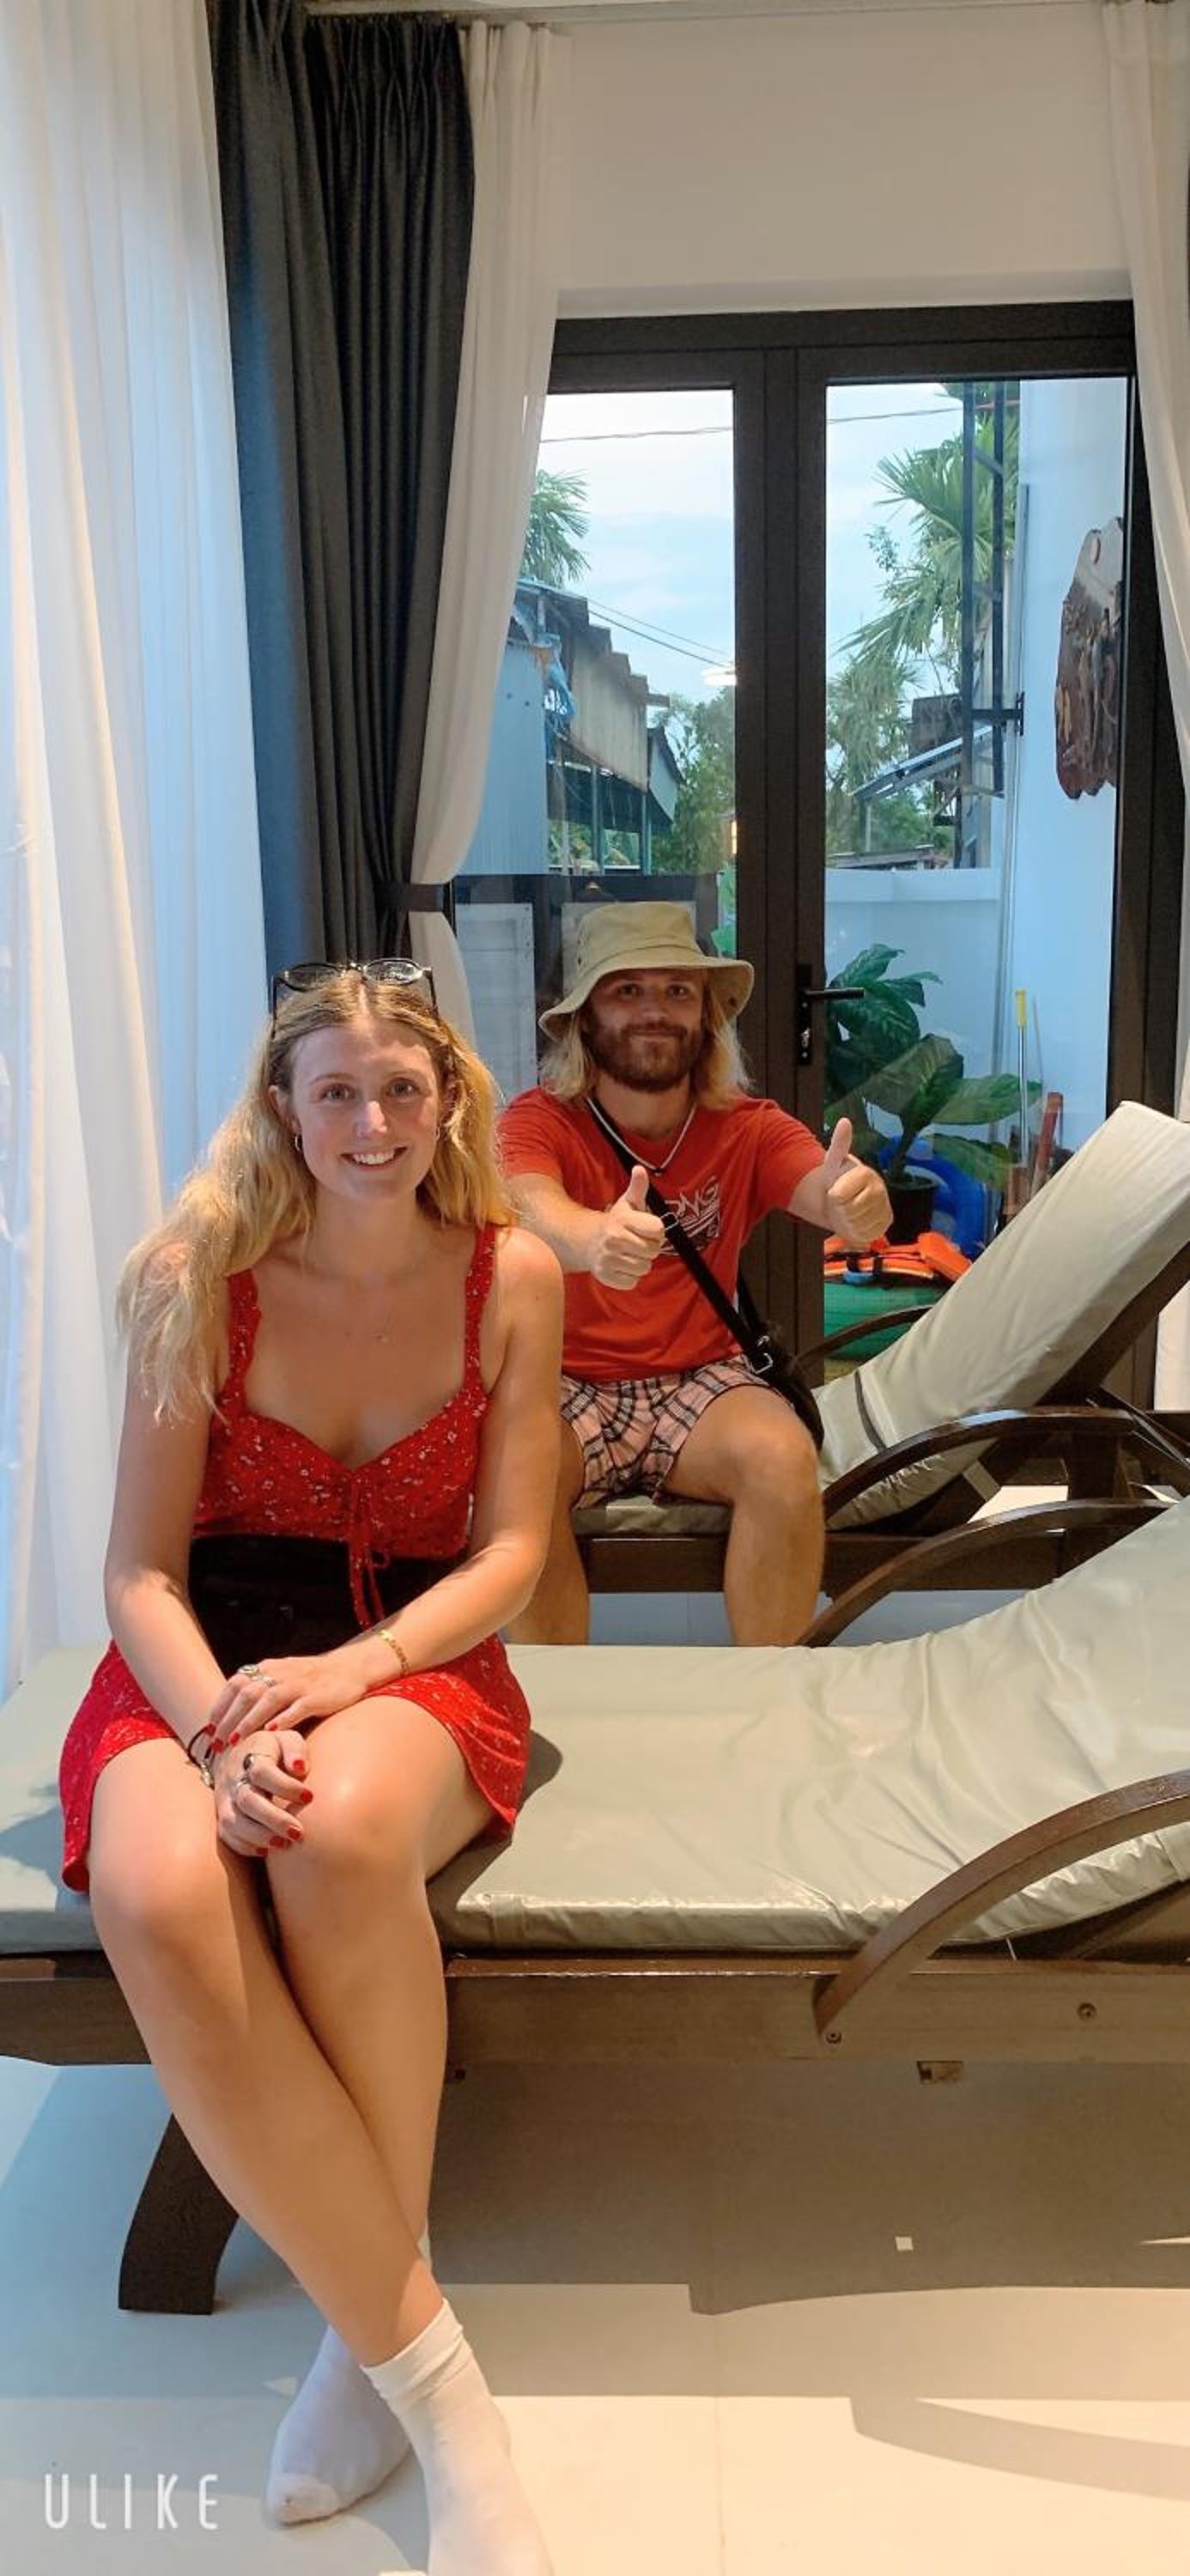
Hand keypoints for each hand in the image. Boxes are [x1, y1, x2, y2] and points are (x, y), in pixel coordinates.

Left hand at [205, 1643, 374, 1756]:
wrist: (349, 1670)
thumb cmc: (311, 1679)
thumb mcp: (282, 1677)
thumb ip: (260, 1690)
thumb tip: (231, 1714)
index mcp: (269, 1668)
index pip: (236, 1684)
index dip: (221, 1705)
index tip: (209, 1727)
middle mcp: (281, 1673)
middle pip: (248, 1693)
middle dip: (229, 1719)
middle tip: (217, 1741)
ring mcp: (300, 1684)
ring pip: (268, 1699)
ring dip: (249, 1721)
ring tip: (236, 1741)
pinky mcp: (318, 1696)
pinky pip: (297, 1707)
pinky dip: (283, 1719)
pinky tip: (271, 1732)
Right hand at [212, 1725, 310, 1859]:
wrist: (239, 1756)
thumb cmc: (273, 1750)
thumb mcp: (286, 1739)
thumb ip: (296, 1749)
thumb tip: (299, 1768)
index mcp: (251, 1756)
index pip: (262, 1772)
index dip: (285, 1786)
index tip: (309, 1796)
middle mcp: (234, 1778)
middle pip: (247, 1801)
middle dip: (274, 1819)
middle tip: (298, 1833)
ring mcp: (225, 1799)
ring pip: (233, 1822)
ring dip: (259, 1836)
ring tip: (285, 1845)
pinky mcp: (222, 1815)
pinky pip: (227, 1836)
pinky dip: (246, 1845)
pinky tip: (268, 1850)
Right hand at [591, 1164, 666, 1289]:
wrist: (587, 1242)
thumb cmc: (616, 1222)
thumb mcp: (628, 1203)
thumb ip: (638, 1187)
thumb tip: (640, 1169)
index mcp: (622, 1220)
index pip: (658, 1230)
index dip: (656, 1230)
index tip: (647, 1228)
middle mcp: (613, 1240)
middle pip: (653, 1251)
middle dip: (649, 1247)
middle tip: (637, 1241)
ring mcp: (608, 1259)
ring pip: (644, 1268)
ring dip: (641, 1263)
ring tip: (630, 1253)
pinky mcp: (605, 1277)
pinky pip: (633, 1282)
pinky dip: (630, 1276)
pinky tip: (622, 1265)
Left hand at [822, 1116, 891, 1249]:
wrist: (843, 1200)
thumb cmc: (836, 1179)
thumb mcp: (832, 1161)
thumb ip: (839, 1143)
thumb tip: (845, 1121)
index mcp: (866, 1173)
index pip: (838, 1196)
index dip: (831, 1196)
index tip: (835, 1189)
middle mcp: (880, 1190)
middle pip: (846, 1212)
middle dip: (838, 1210)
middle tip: (842, 1201)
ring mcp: (885, 1208)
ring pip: (854, 1226)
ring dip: (846, 1222)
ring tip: (848, 1210)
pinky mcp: (886, 1224)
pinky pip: (864, 1235)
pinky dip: (856, 1232)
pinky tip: (856, 1221)